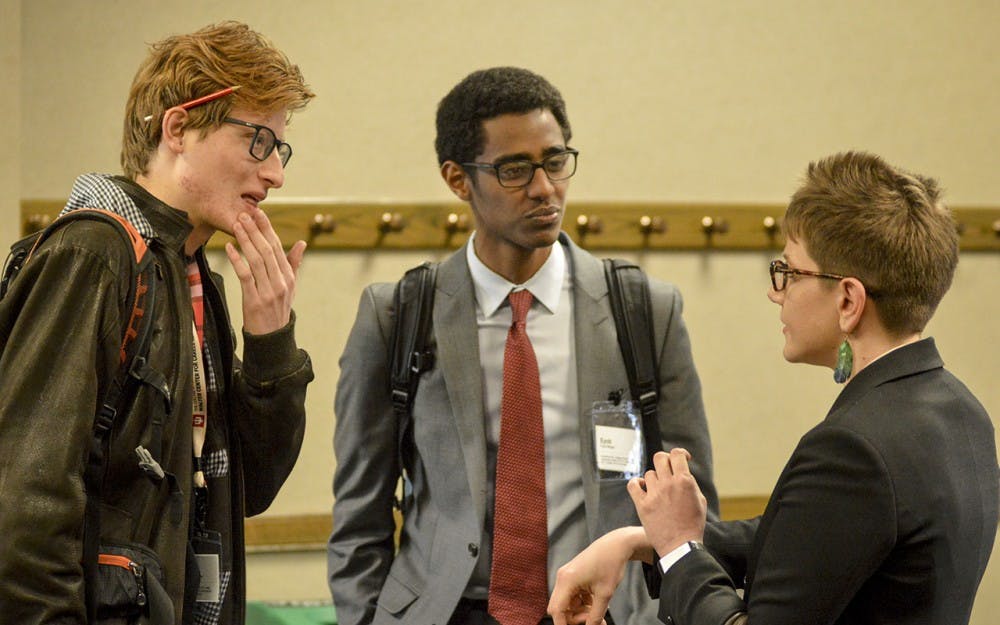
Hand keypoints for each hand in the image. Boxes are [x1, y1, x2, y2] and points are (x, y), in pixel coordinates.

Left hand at [225, 209, 305, 334]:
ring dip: (245, 241)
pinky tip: (229, 248)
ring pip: (256, 260)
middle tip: (244, 214)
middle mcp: (281, 282)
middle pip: (267, 251)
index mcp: (289, 277)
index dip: (268, 229)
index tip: (259, 214)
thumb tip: (302, 243)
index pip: (278, 247)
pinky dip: (237, 260)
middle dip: (255, 230)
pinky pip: (245, 276)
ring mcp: (269, 291)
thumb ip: (294, 264)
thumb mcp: (290, 287)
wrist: (272, 338)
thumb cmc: (278, 310)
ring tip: (236, 225)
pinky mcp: (254, 300)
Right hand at [548, 527, 651, 624]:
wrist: (616, 545)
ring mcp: (566, 576)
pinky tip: (596, 602)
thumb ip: (595, 616)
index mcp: (567, 580)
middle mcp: (562, 577)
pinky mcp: (572, 576)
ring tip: (599, 612)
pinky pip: (572, 596)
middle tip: (593, 620)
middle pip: (559, 607)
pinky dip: (582, 603)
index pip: (557, 609)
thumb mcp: (605, 594)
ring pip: (566, 603)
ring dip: (580, 611)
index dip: (562, 624)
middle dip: (574, 618)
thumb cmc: (611, 565)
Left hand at [627, 448, 706, 555]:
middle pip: (660, 457)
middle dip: (665, 461)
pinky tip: (642, 488)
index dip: (680, 453)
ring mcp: (654, 494)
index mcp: (685, 482)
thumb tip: (682, 471)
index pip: (677, 454)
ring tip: (659, 491)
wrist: (681, 547)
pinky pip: (633, 484)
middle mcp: (668, 484)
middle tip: (667, 470)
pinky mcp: (642, 504)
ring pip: (649, 473)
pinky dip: (636, 483)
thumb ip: (690, 483)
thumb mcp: (700, 501)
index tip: (682, 459)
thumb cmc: (693, 525)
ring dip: (654, 479)